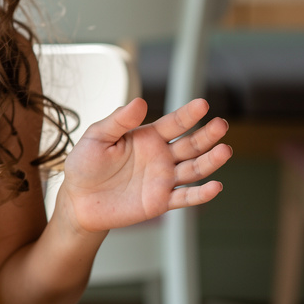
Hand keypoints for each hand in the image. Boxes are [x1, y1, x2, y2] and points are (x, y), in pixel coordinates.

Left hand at [58, 97, 231, 233]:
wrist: (77, 199)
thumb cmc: (85, 164)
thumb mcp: (97, 137)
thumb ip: (119, 121)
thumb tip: (139, 102)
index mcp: (147, 137)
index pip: (173, 123)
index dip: (188, 114)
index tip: (202, 104)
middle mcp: (160, 156)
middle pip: (190, 144)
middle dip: (207, 135)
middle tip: (221, 125)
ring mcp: (163, 179)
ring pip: (193, 169)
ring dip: (210, 161)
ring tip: (225, 151)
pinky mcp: (160, 201)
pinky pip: (185, 197)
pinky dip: (201, 194)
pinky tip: (215, 186)